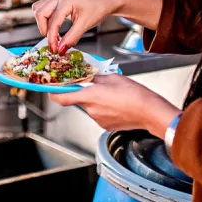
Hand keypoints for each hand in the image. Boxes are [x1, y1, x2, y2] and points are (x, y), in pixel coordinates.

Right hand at [33, 0, 125, 52]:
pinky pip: (46, 7)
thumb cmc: (99, 8)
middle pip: (40, 12)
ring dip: (43, 22)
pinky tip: (56, 26)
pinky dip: (48, 18)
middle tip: (52, 42)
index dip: (51, 38)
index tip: (54, 50)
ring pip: (40, 8)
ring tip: (53, 34)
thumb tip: (60, 50)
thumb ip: (71, 38)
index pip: (53, 21)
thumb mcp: (86, 25)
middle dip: (44, 29)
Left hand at [50, 75, 179, 137]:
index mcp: (90, 96)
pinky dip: (102, 108)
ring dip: (94, 100)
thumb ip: (95, 77)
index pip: (62, 97)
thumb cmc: (134, 94)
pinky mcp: (105, 126)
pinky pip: (98, 114)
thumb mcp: (112, 77)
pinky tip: (115, 104)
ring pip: (89, 107)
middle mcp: (91, 110)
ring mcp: (98, 120)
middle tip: (93, 84)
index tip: (51, 87)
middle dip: (82, 92)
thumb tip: (86, 75)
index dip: (53, 93)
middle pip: (78, 100)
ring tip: (110, 94)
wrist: (150, 112)